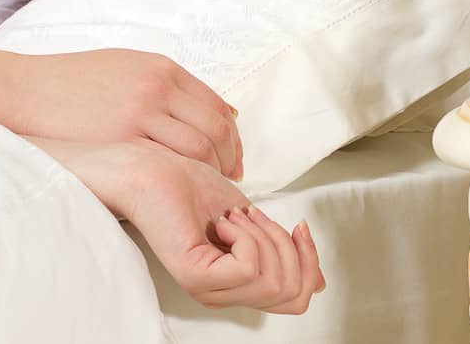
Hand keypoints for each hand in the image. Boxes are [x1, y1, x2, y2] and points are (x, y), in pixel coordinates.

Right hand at [0, 48, 241, 177]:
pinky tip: (180, 190)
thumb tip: (200, 107)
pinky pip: (169, 162)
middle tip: (228, 180)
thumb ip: (164, 84)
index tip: (232, 157)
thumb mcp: (125, 67)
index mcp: (161, 69)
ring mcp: (142, 113)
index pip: (216, 105)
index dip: (231, 136)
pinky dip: (183, 178)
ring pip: (199, 148)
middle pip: (216, 128)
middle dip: (229, 157)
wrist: (27, 91)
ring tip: (206, 189)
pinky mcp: (123, 139)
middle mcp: (158, 87)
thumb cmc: (72, 82)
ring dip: (211, 171)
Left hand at [30, 137, 324, 313]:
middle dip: (289, 248)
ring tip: (236, 216)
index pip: (295, 301)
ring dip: (266, 236)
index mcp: (235, 284)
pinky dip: (247, 235)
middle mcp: (222, 293)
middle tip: (255, 218)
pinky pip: (247, 266)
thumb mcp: (255, 222)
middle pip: (291, 295)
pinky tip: (224, 220)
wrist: (150, 170)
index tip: (296, 226)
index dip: (309, 262)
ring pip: (273, 281)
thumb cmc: (190, 186)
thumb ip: (281, 252)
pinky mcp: (195, 274)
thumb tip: (319, 280)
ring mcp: (208, 287)